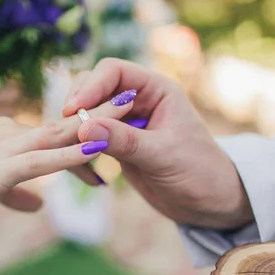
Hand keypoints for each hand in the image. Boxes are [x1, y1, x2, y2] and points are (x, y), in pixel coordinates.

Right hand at [0, 95, 133, 211]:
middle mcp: (8, 136)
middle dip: (103, 120)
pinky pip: (35, 163)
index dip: (90, 131)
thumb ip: (13, 193)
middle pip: (65, 128)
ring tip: (129, 119)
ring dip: (93, 130)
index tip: (122, 130)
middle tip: (139, 108)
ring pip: (56, 139)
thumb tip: (39, 205)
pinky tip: (89, 151)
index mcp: (6, 135)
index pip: (57, 133)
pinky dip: (65, 157)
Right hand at [63, 58, 252, 229]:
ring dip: (74, 127)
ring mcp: (124, 122)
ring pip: (86, 112)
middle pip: (93, 87)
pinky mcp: (115, 143)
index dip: (90, 86)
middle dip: (78, 105)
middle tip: (65, 129)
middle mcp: (137, 100)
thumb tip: (84, 127)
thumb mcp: (163, 155)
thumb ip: (125, 140)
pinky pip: (87, 136)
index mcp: (155, 89)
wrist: (208, 203)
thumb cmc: (199, 172)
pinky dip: (77, 146)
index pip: (113, 71)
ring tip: (67, 148)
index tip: (73, 109)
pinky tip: (80, 166)